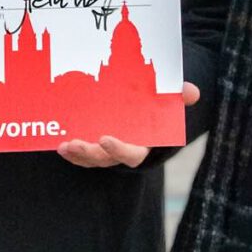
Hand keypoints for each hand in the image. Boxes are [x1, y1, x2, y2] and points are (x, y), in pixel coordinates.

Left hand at [60, 83, 201, 167]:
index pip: (131, 154)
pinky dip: (71, 152)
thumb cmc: (157, 107)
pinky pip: (81, 154)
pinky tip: (59, 144)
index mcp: (142, 146)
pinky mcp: (93, 147)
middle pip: (105, 159)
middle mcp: (122, 152)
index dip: (119, 150)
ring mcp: (106, 152)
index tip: (106, 139)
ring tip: (65, 145)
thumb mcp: (170, 101)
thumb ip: (179, 97)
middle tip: (76, 143)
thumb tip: (192, 92)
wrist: (145, 111)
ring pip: (91, 158)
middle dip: (91, 153)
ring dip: (78, 154)